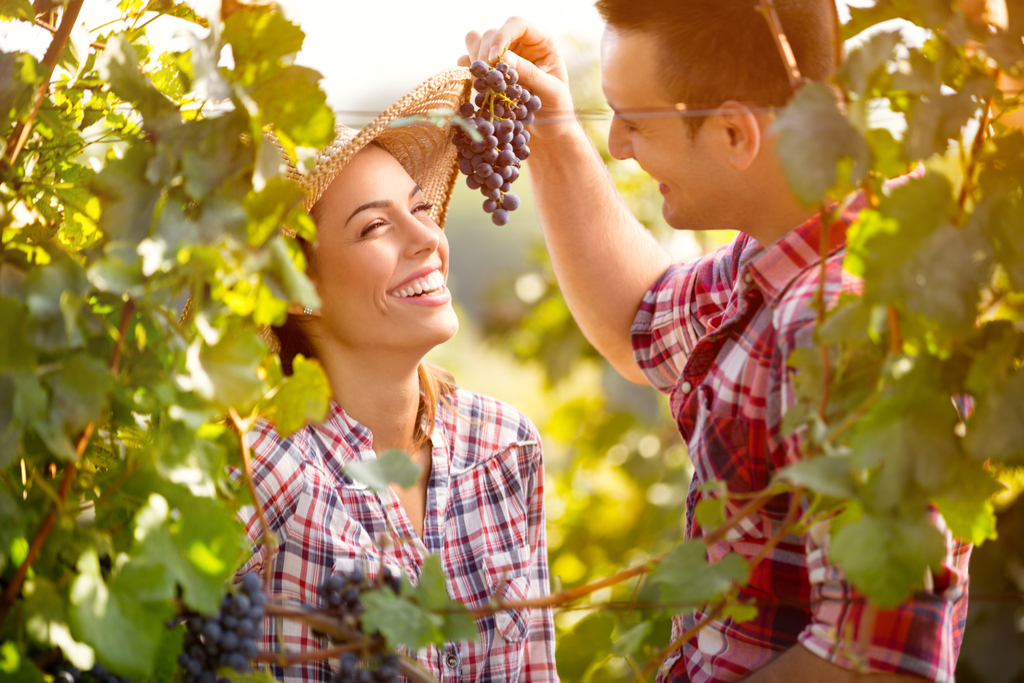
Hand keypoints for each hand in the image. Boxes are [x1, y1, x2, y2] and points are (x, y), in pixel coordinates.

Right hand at [458, 16, 576, 141]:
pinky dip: (469, 75)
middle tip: (490, 80)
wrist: (547, 130)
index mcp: (540, 41)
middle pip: (491, 33)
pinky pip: (467, 62)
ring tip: (487, 86)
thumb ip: (530, 74)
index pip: (516, 24)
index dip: (502, 36)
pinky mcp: (488, 71)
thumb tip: (505, 58)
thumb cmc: (556, 108)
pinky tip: (481, 91)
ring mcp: (501, 57)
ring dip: (476, 62)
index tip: (494, 59)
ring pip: (475, 41)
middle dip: (485, 54)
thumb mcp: (551, 91)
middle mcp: (519, 44)